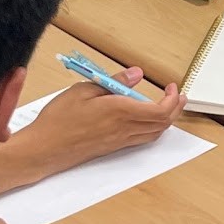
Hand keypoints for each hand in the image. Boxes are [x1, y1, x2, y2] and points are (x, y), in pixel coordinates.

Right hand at [7, 72, 185, 178]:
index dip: (172, 99)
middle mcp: (124, 129)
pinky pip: (142, 138)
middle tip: (178, 96)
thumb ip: (114, 81)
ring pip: (154, 133)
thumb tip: (135, 74)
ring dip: (166, 120)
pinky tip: (147, 119)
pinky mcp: (113, 147)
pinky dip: (152, 128)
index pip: (160, 110)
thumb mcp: (84, 89)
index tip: (171, 87)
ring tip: (168, 106)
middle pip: (162, 123)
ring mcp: (120, 141)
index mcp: (120, 111)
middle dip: (175, 109)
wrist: (45, 149)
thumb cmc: (59, 119)